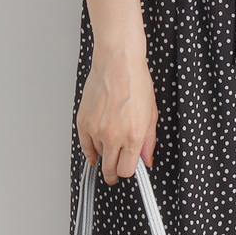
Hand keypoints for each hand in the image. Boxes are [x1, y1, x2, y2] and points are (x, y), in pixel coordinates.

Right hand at [77, 42, 158, 184]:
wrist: (118, 62)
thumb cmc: (135, 81)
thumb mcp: (151, 111)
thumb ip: (149, 140)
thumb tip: (147, 159)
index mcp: (134, 135)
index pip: (127, 170)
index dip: (129, 170)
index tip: (128, 168)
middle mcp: (114, 136)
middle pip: (110, 170)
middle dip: (114, 172)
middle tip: (115, 170)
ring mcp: (97, 130)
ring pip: (98, 156)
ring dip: (104, 153)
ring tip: (111, 142)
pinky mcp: (83, 122)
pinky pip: (84, 146)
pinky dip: (90, 150)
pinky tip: (95, 149)